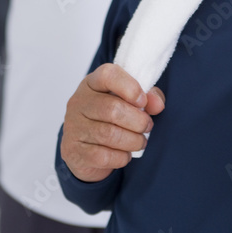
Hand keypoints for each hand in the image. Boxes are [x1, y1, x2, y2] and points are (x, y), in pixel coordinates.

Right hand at [61, 63, 165, 182]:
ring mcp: (74, 126)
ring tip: (140, 141)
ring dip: (133, 141)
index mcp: (92, 83)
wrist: (83, 149)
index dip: (130, 87)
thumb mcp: (128, 102)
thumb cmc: (110, 119)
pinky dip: (121, 157)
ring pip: (110, 134)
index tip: (143, 101)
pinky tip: (125, 154)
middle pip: (112, 109)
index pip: (108, 74)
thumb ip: (148, 98)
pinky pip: (104, 156)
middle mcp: (79, 102)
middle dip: (138, 121)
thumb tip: (157, 104)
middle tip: (147, 126)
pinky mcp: (74, 151)